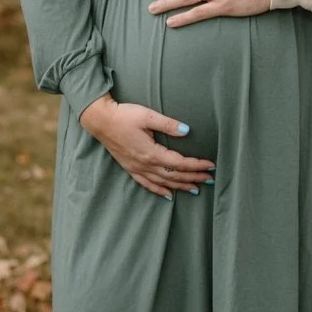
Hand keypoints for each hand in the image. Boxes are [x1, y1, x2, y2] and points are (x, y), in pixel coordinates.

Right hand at [77, 96, 214, 199]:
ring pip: (163, 182)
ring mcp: (137, 168)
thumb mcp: (147, 116)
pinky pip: (147, 184)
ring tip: (196, 189)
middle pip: (174, 176)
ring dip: (181, 186)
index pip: (180, 163)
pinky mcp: (130, 168)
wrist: (100, 121)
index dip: (197, 165)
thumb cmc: (124, 116)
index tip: (211, 165)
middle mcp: (145, 165)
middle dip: (194, 178)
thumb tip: (187, 131)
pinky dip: (159, 191)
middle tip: (210, 179)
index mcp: (151, 153)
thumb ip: (168, 124)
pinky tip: (168, 195)